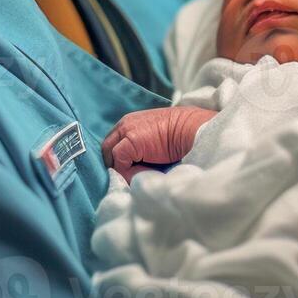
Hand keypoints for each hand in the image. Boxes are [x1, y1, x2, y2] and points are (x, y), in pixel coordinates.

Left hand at [100, 106, 217, 182]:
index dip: (117, 158)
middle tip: (130, 175)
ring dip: (121, 169)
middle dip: (115, 164)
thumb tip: (132, 168)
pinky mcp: (129, 142)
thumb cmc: (179, 136)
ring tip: (140, 174)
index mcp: (131, 122)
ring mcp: (125, 132)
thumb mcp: (155, 139)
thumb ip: (141, 148)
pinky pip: (119, 163)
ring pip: (110, 156)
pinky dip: (127, 172)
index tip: (128, 169)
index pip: (113, 142)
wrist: (191, 129)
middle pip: (106, 149)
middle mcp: (124, 124)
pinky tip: (144, 172)